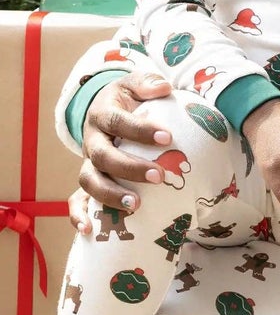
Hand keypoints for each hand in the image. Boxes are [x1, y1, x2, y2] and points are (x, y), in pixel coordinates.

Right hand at [76, 74, 175, 214]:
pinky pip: (76, 201)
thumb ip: (148, 83)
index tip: (167, 137)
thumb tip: (164, 88)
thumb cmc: (129, 99)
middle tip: (159, 176)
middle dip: (130, 168)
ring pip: (90, 181)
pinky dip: (79, 216)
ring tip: (137, 206)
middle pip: (103, 156)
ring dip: (110, 195)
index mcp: (102, 114)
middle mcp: (92, 141)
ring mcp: (88, 163)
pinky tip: (89, 231)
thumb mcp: (135, 84)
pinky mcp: (88, 181)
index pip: (119, 122)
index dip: (141, 130)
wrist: (107, 110)